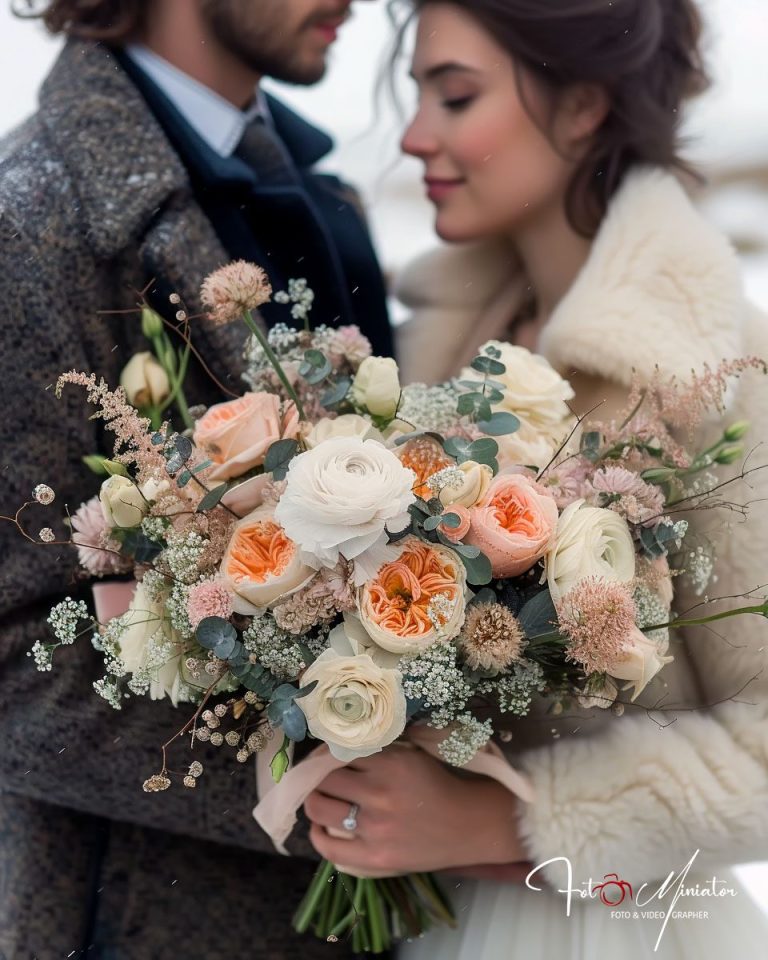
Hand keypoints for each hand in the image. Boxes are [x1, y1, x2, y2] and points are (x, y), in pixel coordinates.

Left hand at [305, 744, 529, 877]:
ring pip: (320, 809)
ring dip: (313, 801)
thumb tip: (336, 745)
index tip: (322, 755)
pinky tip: (319, 828)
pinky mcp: (376, 857)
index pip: (338, 753)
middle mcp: (379, 793)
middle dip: (315, 775)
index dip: (324, 753)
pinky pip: (331, 849)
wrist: (467, 825)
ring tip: (318, 798)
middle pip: (324, 779)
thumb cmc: (437, 785)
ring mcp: (376, 828)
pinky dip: (317, 836)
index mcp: (390, 764)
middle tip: (316, 776)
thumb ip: (376, 751)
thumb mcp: (410, 756)